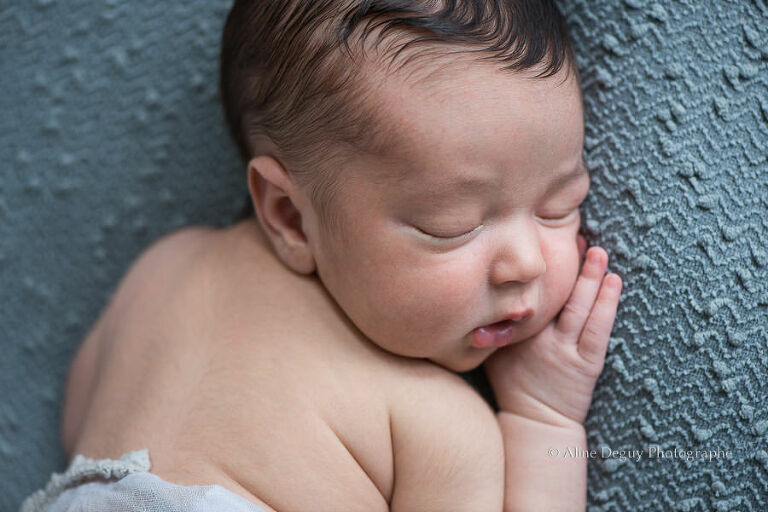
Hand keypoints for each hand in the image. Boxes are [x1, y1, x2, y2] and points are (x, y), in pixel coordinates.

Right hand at [483, 245, 621, 426]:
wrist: (536, 422)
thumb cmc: (513, 386)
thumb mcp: (493, 353)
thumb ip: (493, 327)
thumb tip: (482, 296)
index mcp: (516, 333)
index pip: (527, 294)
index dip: (537, 269)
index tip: (543, 242)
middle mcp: (540, 338)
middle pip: (555, 295)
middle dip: (566, 264)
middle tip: (574, 235)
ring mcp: (564, 350)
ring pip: (578, 307)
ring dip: (589, 277)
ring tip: (597, 251)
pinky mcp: (587, 363)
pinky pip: (598, 329)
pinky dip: (606, 304)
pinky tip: (612, 281)